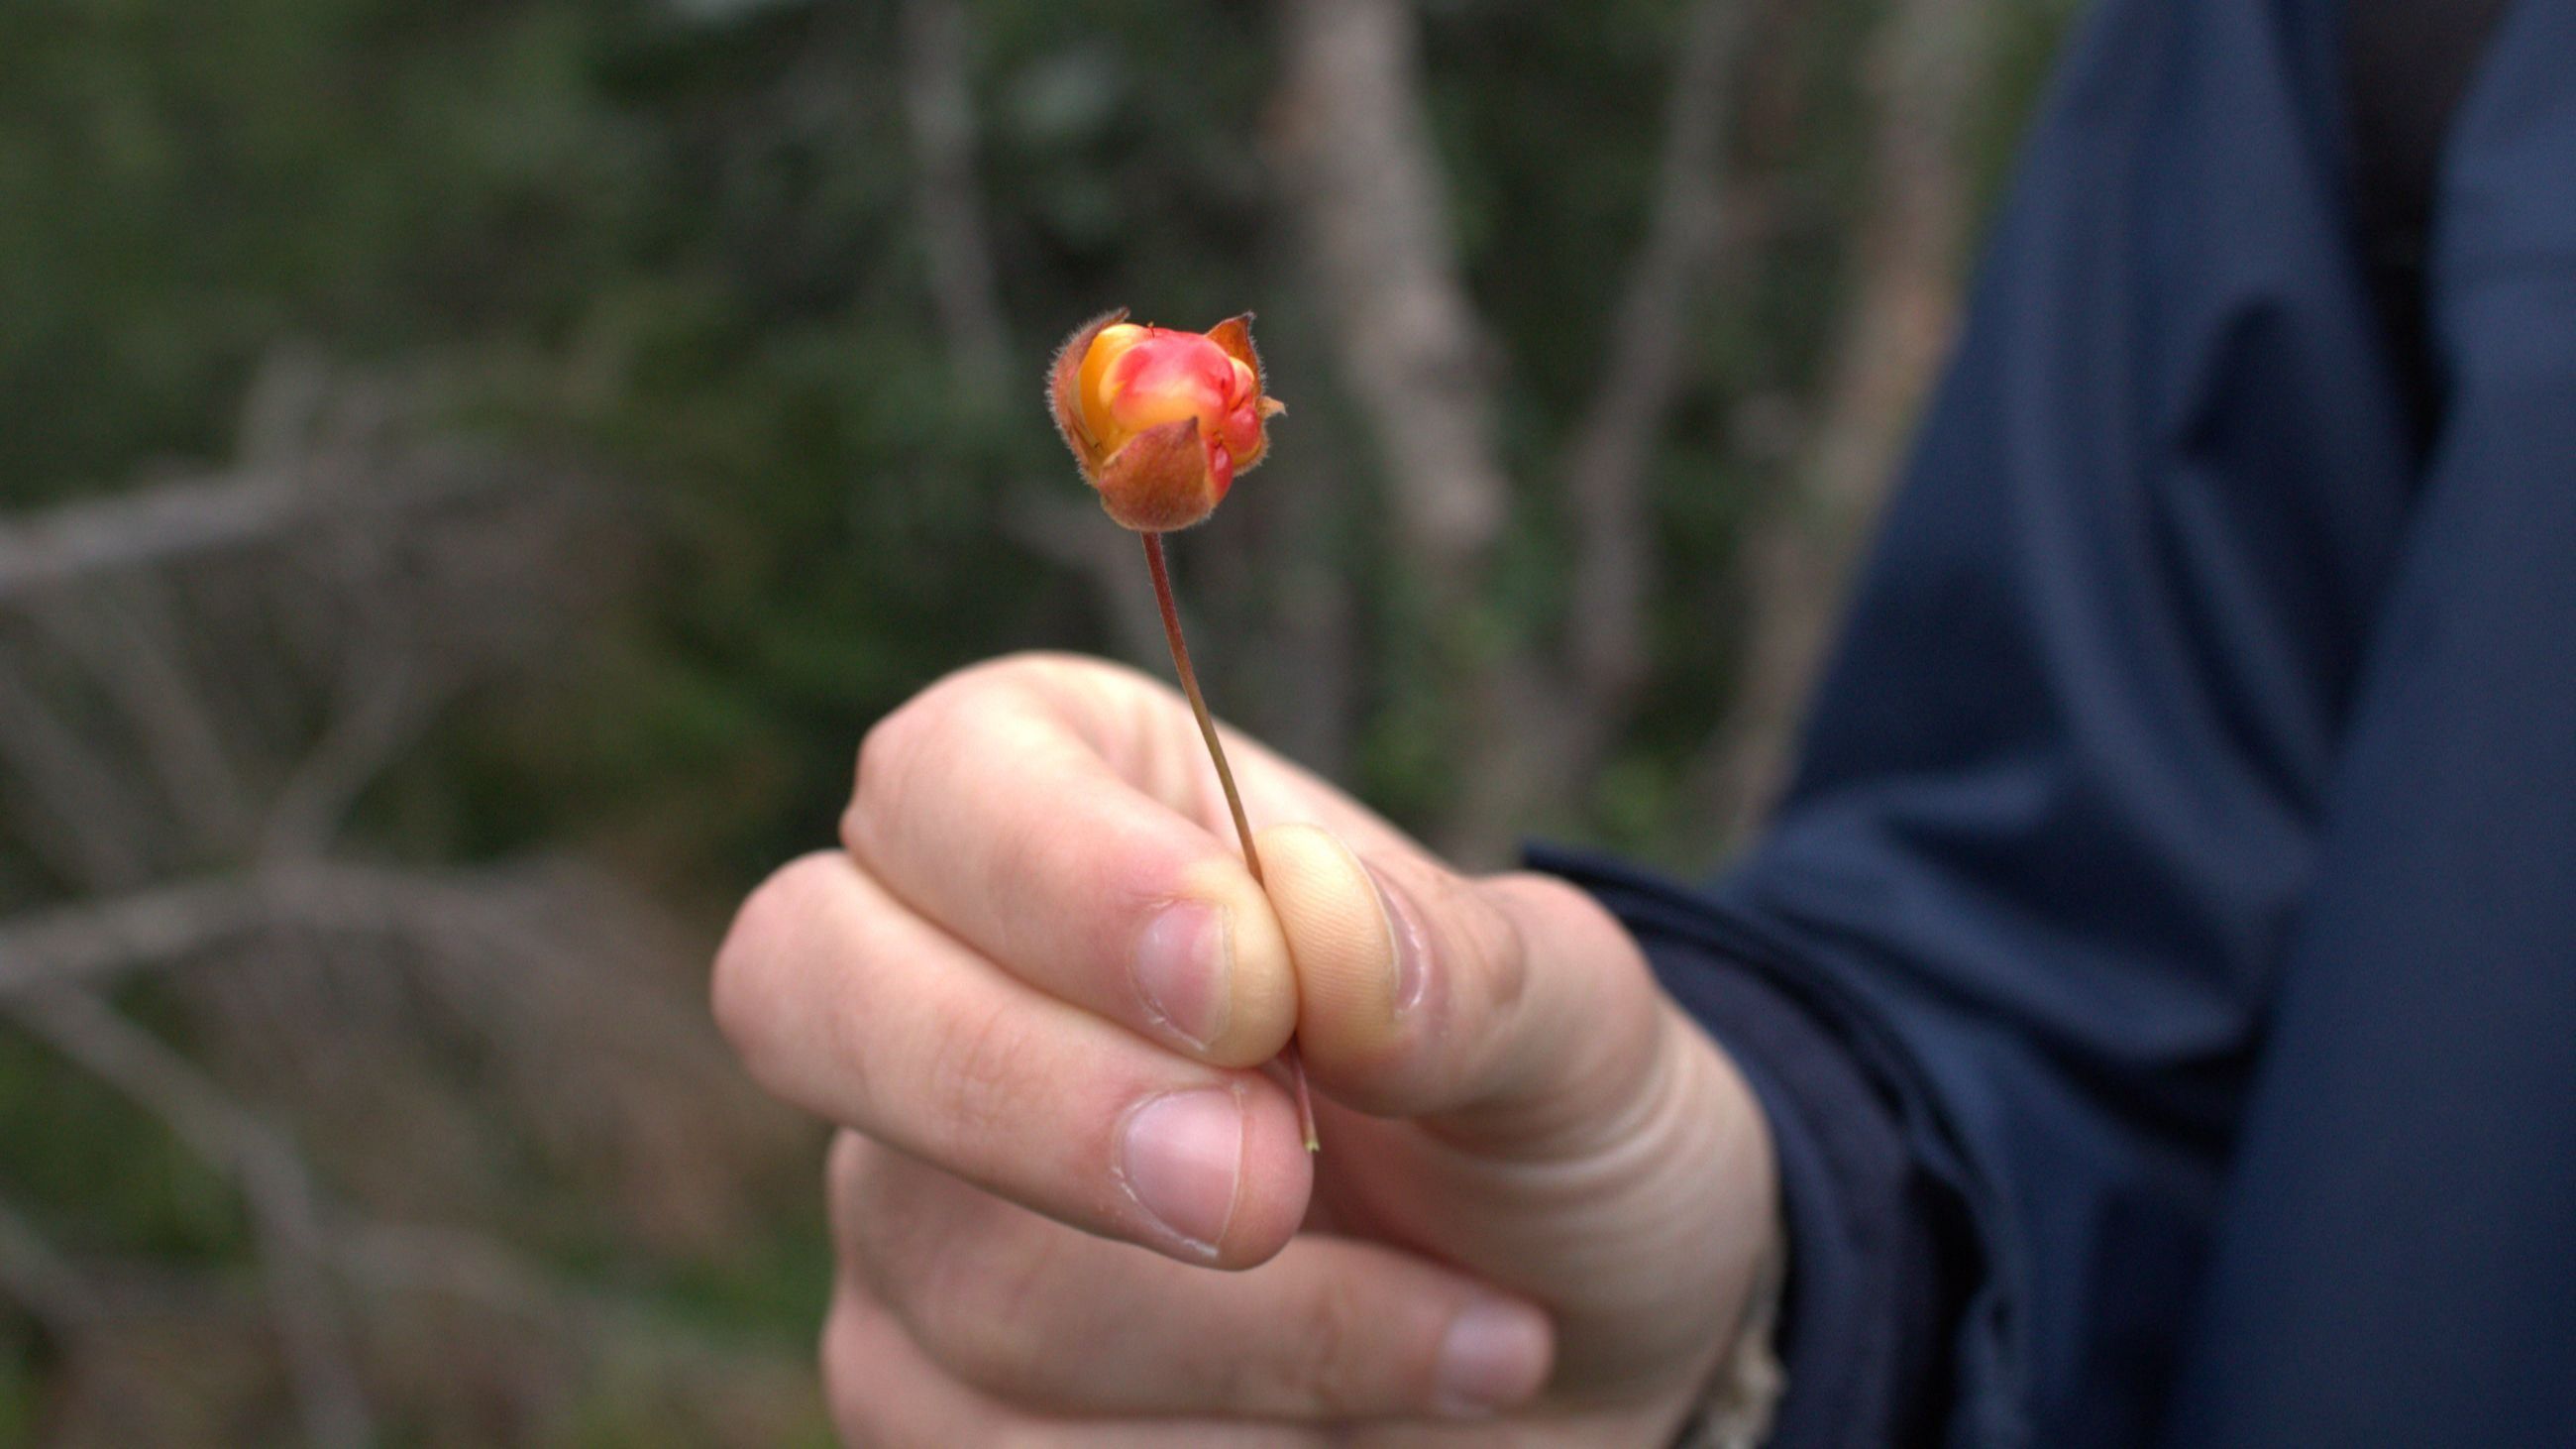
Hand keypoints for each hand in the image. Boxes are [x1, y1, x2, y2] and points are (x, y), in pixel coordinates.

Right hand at [713, 653, 1778, 1444]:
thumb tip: (1319, 929)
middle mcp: (943, 984)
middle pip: (808, 987)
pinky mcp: (928, 1396)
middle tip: (1267, 1192)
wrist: (1584, 1350)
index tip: (1241, 986)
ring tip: (1474, 1333)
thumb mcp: (1578, 1027)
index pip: (950, 774)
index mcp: (1086, 804)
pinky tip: (1380, 1422)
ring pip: (955, 1273)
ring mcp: (911, 1205)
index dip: (1054, 873)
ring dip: (1254, 1337)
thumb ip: (1466, 970)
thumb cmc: (1546, 1133)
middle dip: (1045, 1106)